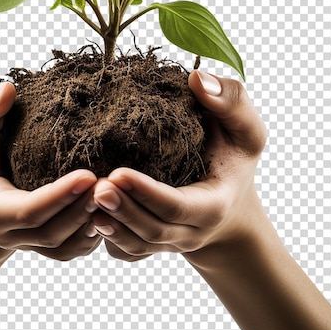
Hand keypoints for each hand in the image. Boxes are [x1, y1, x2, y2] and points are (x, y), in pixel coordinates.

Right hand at [0, 82, 101, 260]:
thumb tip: (6, 92)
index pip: (25, 212)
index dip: (57, 197)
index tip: (87, 174)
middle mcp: (9, 232)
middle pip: (51, 233)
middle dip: (82, 210)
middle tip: (113, 183)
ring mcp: (28, 242)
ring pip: (65, 246)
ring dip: (94, 223)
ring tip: (119, 193)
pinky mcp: (46, 243)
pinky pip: (72, 249)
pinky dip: (95, 234)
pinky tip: (114, 208)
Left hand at [90, 71, 266, 260]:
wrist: (230, 200)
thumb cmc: (233, 155)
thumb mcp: (246, 128)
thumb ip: (231, 102)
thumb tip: (196, 78)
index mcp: (212, 204)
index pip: (177, 205)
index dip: (147, 193)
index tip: (118, 172)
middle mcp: (189, 231)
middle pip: (151, 230)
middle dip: (122, 211)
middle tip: (95, 186)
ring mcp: (168, 242)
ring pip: (135, 245)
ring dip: (109, 225)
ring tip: (84, 199)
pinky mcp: (149, 243)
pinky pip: (126, 250)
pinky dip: (105, 237)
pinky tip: (84, 216)